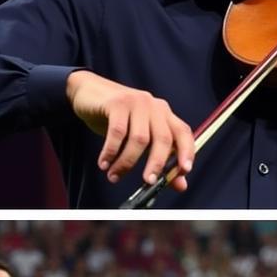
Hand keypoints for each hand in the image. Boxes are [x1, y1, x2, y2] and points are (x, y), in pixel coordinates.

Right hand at [66, 71, 194, 189]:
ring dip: (126, 162)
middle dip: (157, 164)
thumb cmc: (117, 118)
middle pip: (163, 138)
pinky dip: (110, 152)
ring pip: (139, 139)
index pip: (183, 133)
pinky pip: (117, 133)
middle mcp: (154, 106)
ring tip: (114, 176)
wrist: (89, 91)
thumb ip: (160, 159)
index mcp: (165, 114)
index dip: (187, 151)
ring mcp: (137, 102)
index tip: (184, 171)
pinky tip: (104, 164)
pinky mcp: (117, 103)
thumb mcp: (140, 138)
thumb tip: (181, 185)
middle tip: (148, 182)